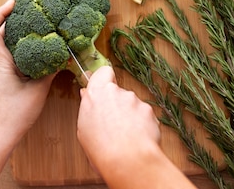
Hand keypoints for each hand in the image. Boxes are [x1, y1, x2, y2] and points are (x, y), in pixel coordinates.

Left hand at [0, 0, 54, 144]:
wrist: (0, 134)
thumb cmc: (15, 114)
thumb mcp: (38, 89)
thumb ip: (51, 69)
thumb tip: (66, 54)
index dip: (0, 12)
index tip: (16, 2)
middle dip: (10, 15)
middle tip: (29, 6)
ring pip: (1, 41)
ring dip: (14, 28)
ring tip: (34, 20)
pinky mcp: (2, 75)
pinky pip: (8, 51)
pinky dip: (18, 42)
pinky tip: (34, 44)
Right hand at [77, 67, 195, 188]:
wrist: (128, 160)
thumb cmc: (102, 150)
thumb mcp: (84, 129)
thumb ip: (88, 108)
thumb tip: (87, 95)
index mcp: (96, 94)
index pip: (103, 73)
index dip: (105, 79)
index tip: (104, 90)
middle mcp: (115, 92)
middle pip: (118, 92)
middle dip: (118, 104)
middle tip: (114, 124)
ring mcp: (133, 99)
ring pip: (132, 104)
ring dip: (130, 116)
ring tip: (126, 136)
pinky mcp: (148, 109)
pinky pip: (144, 114)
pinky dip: (142, 124)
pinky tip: (138, 138)